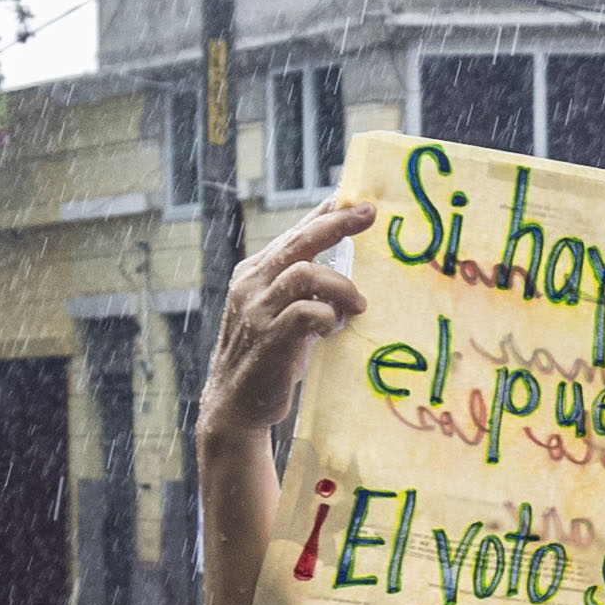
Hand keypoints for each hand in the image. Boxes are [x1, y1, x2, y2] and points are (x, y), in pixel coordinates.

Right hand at [202, 200, 374, 440]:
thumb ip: (306, 294)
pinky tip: (332, 328)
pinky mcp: (268, 338)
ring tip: (359, 305)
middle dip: (337, 224)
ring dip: (341, 286)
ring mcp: (257, 310)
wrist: (235, 405)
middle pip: (300, 241)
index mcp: (253, 273)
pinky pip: (307, 312)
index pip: (293, 234)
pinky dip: (328, 316)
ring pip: (305, 273)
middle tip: (369, 214)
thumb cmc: (268, 358)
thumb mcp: (284, 316)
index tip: (352, 199)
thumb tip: (348, 279)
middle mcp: (251, 285)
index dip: (324, 215)